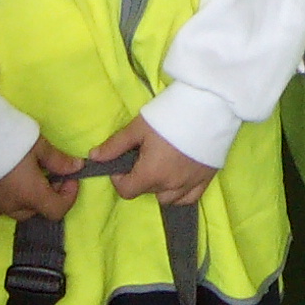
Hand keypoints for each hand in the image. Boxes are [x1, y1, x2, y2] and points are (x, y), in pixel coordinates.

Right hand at [0, 137, 80, 221]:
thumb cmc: (9, 140)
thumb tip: (76, 167)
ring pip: (18, 210)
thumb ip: (58, 160)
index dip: (68, 196)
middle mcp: (12, 206)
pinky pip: (0, 207)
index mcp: (30, 195)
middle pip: (37, 211)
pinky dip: (10, 198)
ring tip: (28, 174)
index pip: (57, 211)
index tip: (69, 178)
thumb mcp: (38, 146)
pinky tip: (8, 179)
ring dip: (28, 198)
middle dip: (47, 196)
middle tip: (49, 173)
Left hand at [90, 113, 219, 205]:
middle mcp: (170, 185)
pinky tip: (178, 178)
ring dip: (159, 187)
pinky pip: (189, 198)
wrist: (211, 106)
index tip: (123, 162)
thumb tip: (93, 157)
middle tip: (144, 156)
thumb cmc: (170, 114)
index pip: (127, 191)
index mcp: (151, 174)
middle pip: (147, 191)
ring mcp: (190, 184)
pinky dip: (180, 193)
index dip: (119, 178)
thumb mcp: (139, 127)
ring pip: (167, 198)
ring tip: (161, 166)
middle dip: (141, 178)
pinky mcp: (206, 178)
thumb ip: (115, 145)